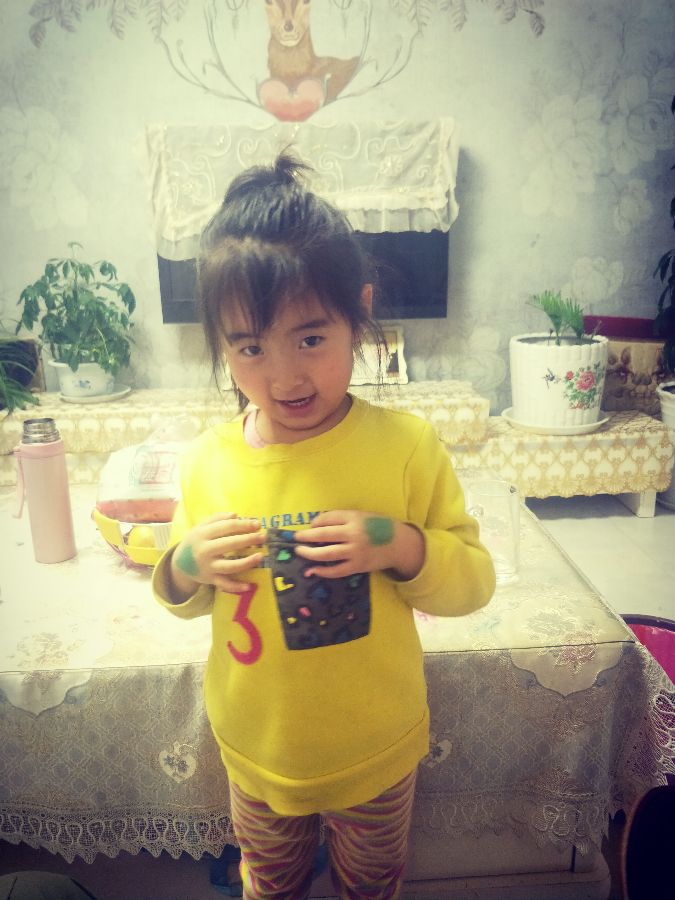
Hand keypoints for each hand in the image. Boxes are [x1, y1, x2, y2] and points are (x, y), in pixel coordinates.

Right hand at [170, 513, 265, 598]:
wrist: (180, 564)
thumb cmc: (196, 541)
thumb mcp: (201, 527)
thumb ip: (217, 519)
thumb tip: (236, 515)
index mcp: (203, 534)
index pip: (227, 527)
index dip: (243, 525)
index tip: (257, 524)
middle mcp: (205, 551)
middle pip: (230, 544)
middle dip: (248, 540)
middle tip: (263, 537)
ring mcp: (209, 567)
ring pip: (230, 566)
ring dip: (246, 562)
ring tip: (260, 556)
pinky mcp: (211, 580)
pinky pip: (225, 585)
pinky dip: (236, 587)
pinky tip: (249, 586)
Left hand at [293, 510, 424, 580]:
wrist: (399, 544)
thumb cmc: (378, 527)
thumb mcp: (362, 516)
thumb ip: (343, 518)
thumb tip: (317, 525)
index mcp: (355, 518)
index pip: (328, 518)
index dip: (315, 522)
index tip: (309, 526)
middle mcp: (354, 534)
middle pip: (324, 535)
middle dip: (307, 537)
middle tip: (296, 538)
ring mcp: (355, 552)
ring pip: (327, 553)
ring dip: (310, 553)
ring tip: (299, 551)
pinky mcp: (358, 566)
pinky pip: (337, 570)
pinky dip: (323, 571)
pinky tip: (313, 570)